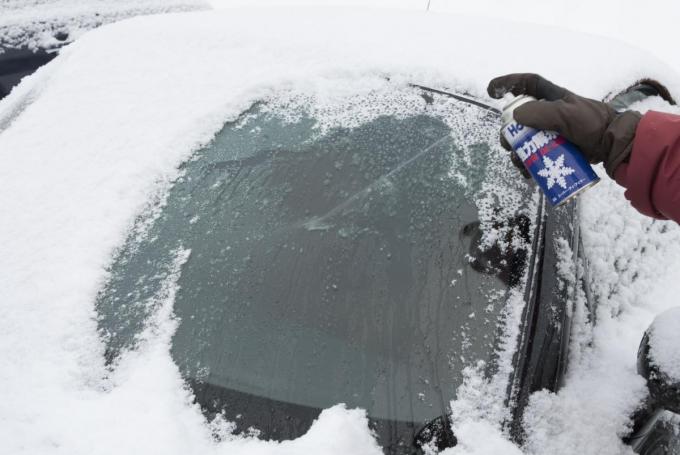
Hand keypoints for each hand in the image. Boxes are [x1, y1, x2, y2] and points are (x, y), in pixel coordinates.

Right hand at [487, 73, 640, 176]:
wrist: (613, 145)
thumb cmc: (593, 123)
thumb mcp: (566, 114)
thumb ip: (540, 112)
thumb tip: (515, 117)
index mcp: (553, 97)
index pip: (527, 84)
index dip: (508, 83)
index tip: (491, 90)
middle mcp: (549, 113)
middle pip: (519, 120)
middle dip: (509, 133)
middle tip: (507, 144)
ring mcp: (552, 132)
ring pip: (525, 141)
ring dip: (517, 153)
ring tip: (520, 163)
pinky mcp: (556, 149)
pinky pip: (535, 156)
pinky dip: (528, 165)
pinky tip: (529, 173)